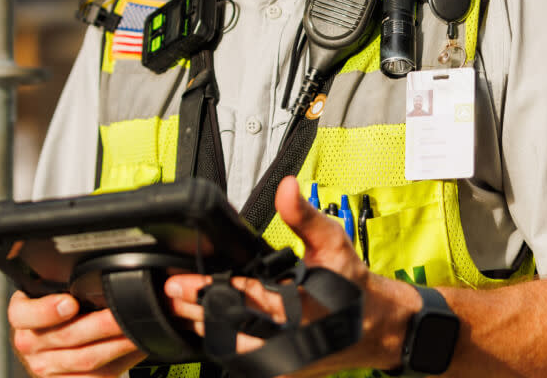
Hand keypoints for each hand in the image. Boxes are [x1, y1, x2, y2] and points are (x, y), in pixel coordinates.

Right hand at [8, 291, 147, 376]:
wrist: (52, 351)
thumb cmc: (55, 319)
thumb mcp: (50, 297)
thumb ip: (66, 288)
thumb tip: (102, 278)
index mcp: (22, 316)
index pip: (24, 314)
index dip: (47, 310)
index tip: (70, 303)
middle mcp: (29, 344)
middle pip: (66, 336)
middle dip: (100, 324)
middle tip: (121, 314)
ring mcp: (45, 368)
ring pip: (86, 359)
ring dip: (116, 344)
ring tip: (134, 330)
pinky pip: (95, 377)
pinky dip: (119, 362)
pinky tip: (131, 349)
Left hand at [160, 176, 421, 375]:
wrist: (377, 328)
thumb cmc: (353, 286)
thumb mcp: (333, 243)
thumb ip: (304, 216)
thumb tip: (286, 187)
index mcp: (305, 306)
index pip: (247, 299)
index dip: (210, 291)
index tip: (180, 282)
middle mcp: (293, 338)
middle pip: (231, 326)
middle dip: (196, 309)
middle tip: (169, 294)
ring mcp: (285, 360)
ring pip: (232, 347)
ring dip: (203, 328)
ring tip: (178, 309)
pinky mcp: (281, 370)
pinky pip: (243, 359)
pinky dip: (221, 343)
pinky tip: (203, 327)